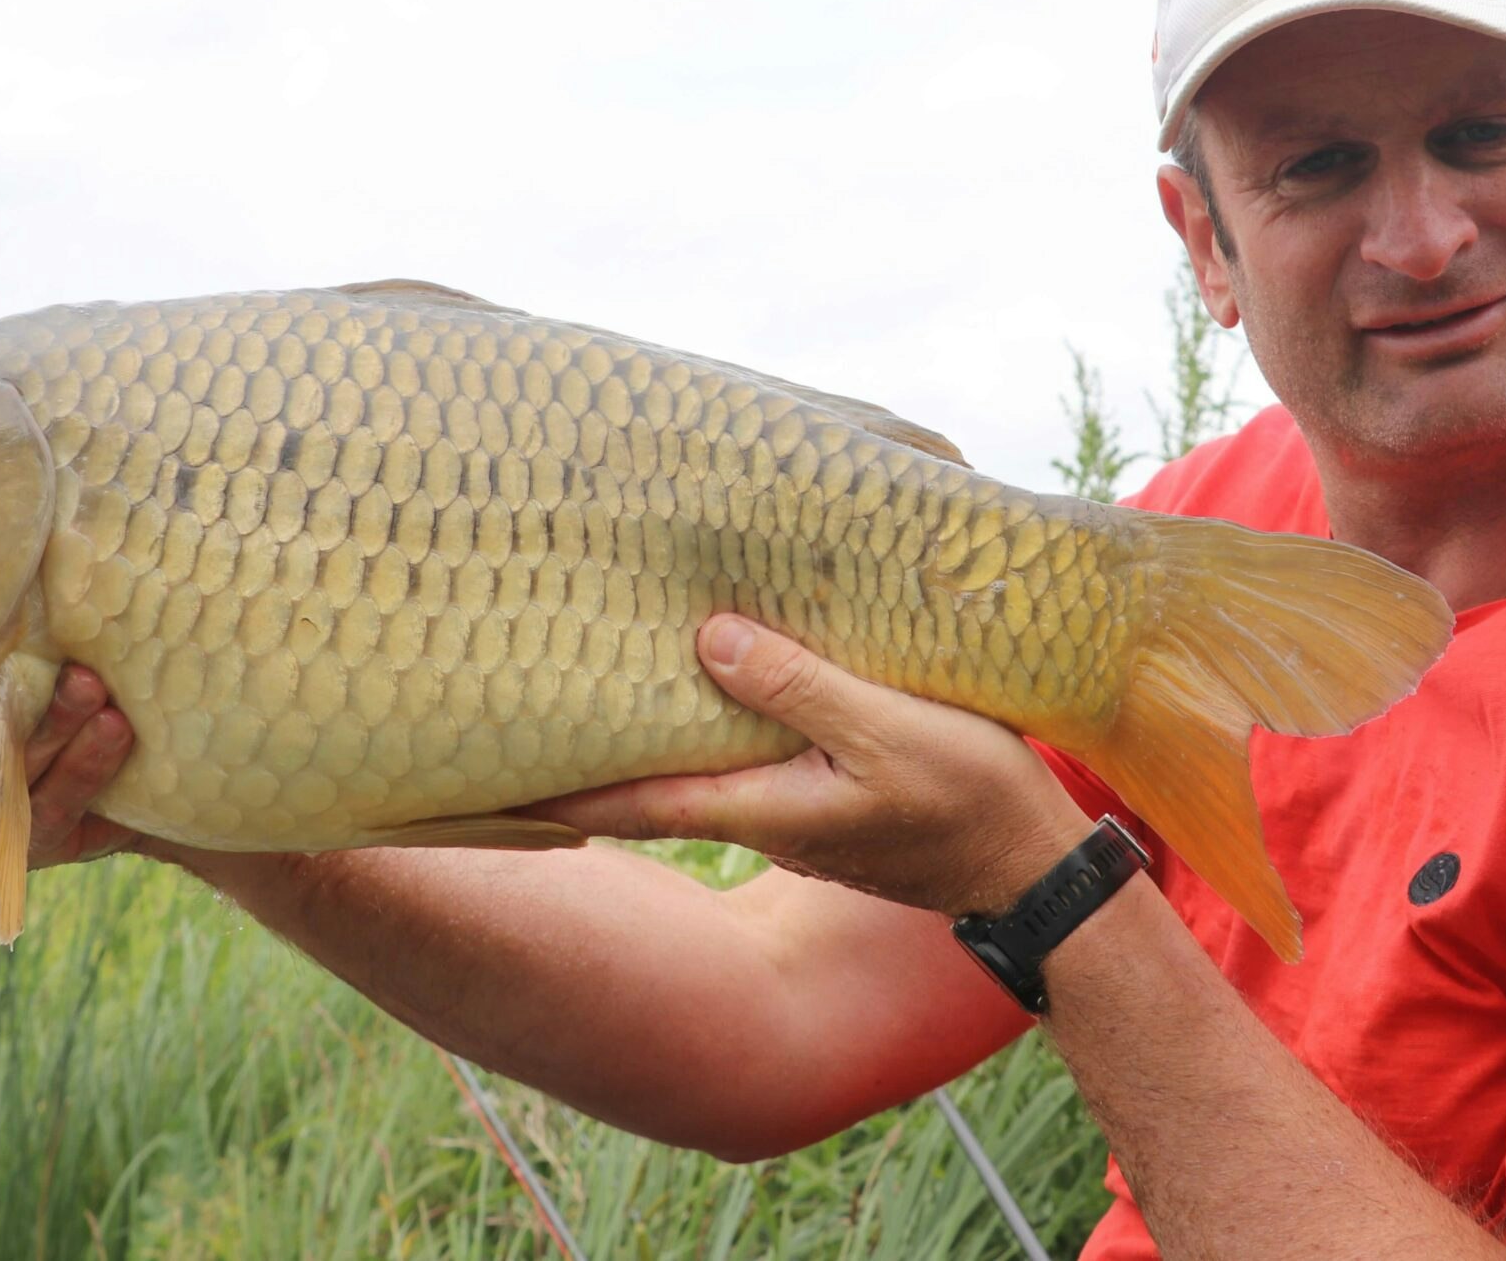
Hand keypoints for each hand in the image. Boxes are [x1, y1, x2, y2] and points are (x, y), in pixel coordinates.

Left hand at [528, 615, 1092, 919]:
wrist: (1036, 869)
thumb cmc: (970, 800)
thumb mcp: (888, 732)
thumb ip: (799, 686)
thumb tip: (706, 635)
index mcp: (754, 809)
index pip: (621, 799)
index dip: (545, 783)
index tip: (469, 768)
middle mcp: (753, 814)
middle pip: (637, 780)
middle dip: (571, 745)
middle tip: (497, 697)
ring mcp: (785, 807)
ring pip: (685, 761)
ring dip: (631, 726)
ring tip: (570, 673)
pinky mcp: (818, 790)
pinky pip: (736, 750)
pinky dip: (697, 719)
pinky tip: (690, 677)